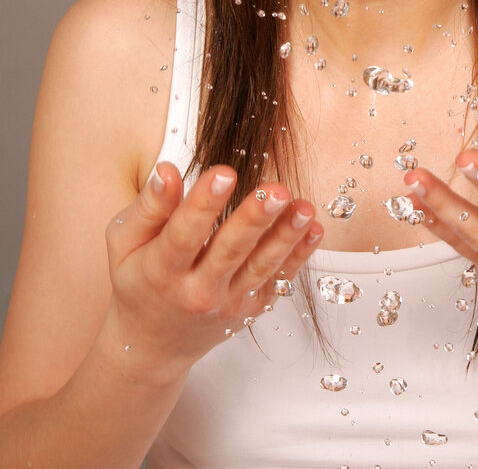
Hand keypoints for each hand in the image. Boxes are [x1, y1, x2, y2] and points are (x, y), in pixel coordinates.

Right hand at [104, 162, 321, 375]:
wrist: (151, 346)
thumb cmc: (138, 280)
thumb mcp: (124, 243)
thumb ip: (147, 207)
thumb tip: (166, 170)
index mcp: (161, 270)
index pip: (183, 234)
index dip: (204, 203)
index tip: (224, 173)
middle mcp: (197, 291)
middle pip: (229, 252)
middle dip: (254, 219)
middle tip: (276, 190)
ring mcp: (228, 303)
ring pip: (261, 267)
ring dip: (286, 236)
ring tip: (304, 207)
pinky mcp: (251, 309)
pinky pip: (278, 280)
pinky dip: (299, 256)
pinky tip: (314, 228)